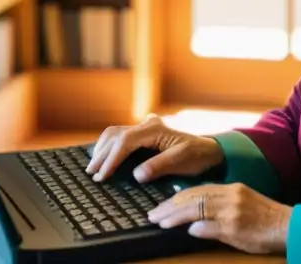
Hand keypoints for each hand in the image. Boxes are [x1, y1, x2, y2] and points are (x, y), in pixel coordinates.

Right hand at [86, 114, 223, 182]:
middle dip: (102, 154)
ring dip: (102, 148)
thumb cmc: (196, 155)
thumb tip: (136, 174)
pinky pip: (120, 136)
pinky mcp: (144, 135)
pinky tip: (103, 156)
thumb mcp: (181, 161)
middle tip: (92, 173)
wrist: (208, 151)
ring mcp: (145, 128)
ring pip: (115, 133)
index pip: (125, 141)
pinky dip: (108, 146)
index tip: (102, 175)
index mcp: (155, 129)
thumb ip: (159, 166)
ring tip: (93, 166)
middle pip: (116, 135)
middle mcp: (147, 125)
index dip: (112, 159)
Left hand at [147, 183, 290, 255]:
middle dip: (169, 206)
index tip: (161, 207)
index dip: (176, 198)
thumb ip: (218, 209)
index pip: (197, 190)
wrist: (287, 226)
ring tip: (160, 222)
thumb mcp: (240, 205)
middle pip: (193, 197)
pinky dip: (198, 229)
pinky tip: (188, 231)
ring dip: (176, 216)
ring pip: (197, 208)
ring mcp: (232, 211)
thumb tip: (193, 222)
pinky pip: (212, 226)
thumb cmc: (264, 218)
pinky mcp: (236, 228)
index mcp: (230, 189)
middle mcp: (230, 196)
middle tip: (152, 215)